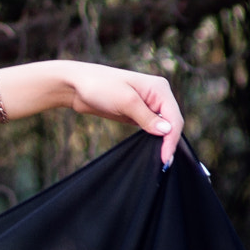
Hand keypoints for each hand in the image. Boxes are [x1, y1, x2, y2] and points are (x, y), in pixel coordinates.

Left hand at [61, 61, 183, 165]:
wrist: (76, 86)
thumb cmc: (99, 86)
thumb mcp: (125, 102)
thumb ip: (146, 117)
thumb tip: (167, 131)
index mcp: (159, 88)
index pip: (174, 118)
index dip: (172, 139)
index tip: (165, 158)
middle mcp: (157, 96)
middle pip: (172, 123)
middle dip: (169, 142)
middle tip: (163, 164)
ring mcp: (147, 104)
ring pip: (162, 127)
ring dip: (162, 141)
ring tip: (160, 160)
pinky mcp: (137, 113)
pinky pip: (151, 128)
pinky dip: (152, 139)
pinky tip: (151, 150)